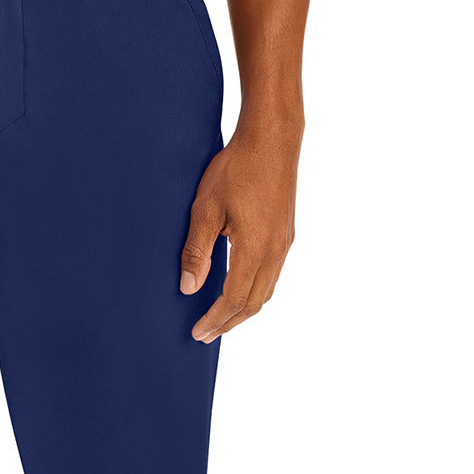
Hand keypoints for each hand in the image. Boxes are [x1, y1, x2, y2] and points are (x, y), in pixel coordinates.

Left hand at [180, 116, 302, 342]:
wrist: (273, 138)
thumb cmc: (236, 168)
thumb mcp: (205, 209)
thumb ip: (196, 251)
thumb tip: (188, 288)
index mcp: (256, 249)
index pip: (233, 300)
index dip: (214, 320)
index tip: (196, 333)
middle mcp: (276, 252)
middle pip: (253, 303)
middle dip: (228, 323)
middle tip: (205, 335)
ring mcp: (284, 243)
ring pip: (266, 291)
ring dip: (243, 310)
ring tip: (221, 319)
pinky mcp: (286, 233)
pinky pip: (272, 275)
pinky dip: (255, 292)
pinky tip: (241, 289)